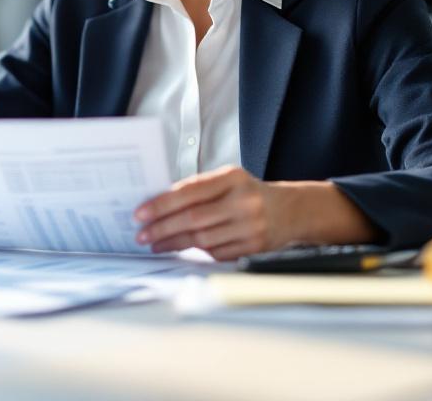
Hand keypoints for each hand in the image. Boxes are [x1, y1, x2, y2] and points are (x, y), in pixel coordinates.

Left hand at [133, 165, 294, 259]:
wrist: (290, 210)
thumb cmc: (249, 193)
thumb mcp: (228, 180)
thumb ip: (198, 189)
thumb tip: (158, 204)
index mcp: (232, 178)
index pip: (189, 191)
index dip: (161, 204)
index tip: (140, 213)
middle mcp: (243, 201)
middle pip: (193, 218)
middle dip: (162, 228)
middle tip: (142, 234)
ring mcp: (250, 226)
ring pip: (202, 239)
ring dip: (174, 243)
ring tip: (156, 244)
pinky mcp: (254, 247)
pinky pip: (216, 253)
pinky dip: (197, 252)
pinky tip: (182, 249)